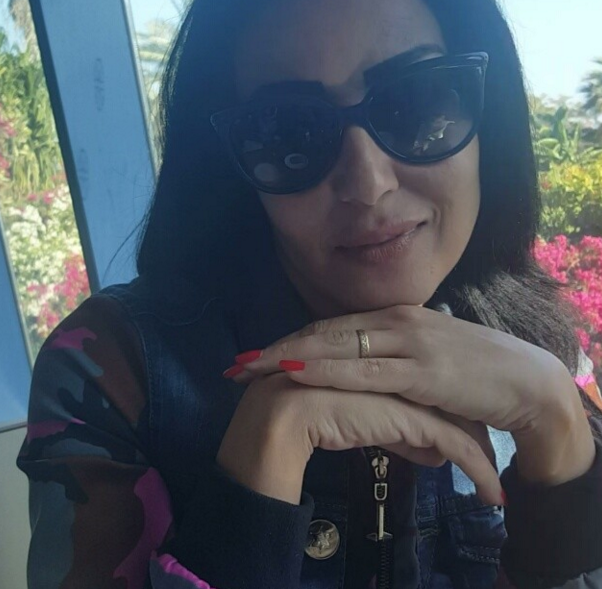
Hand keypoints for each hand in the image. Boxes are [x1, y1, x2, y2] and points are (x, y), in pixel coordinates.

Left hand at [228, 305, 595, 484]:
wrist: (525, 380)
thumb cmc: (473, 371)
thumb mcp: (423, 358)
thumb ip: (389, 360)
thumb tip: (357, 370)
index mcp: (392, 317)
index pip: (329, 326)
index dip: (289, 340)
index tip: (255, 355)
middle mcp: (393, 321)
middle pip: (321, 332)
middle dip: (275, 348)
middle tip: (235, 364)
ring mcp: (406, 342)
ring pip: (334, 345)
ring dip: (286, 357)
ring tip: (247, 370)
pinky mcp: (420, 369)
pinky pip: (361, 369)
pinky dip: (323, 369)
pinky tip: (293, 372)